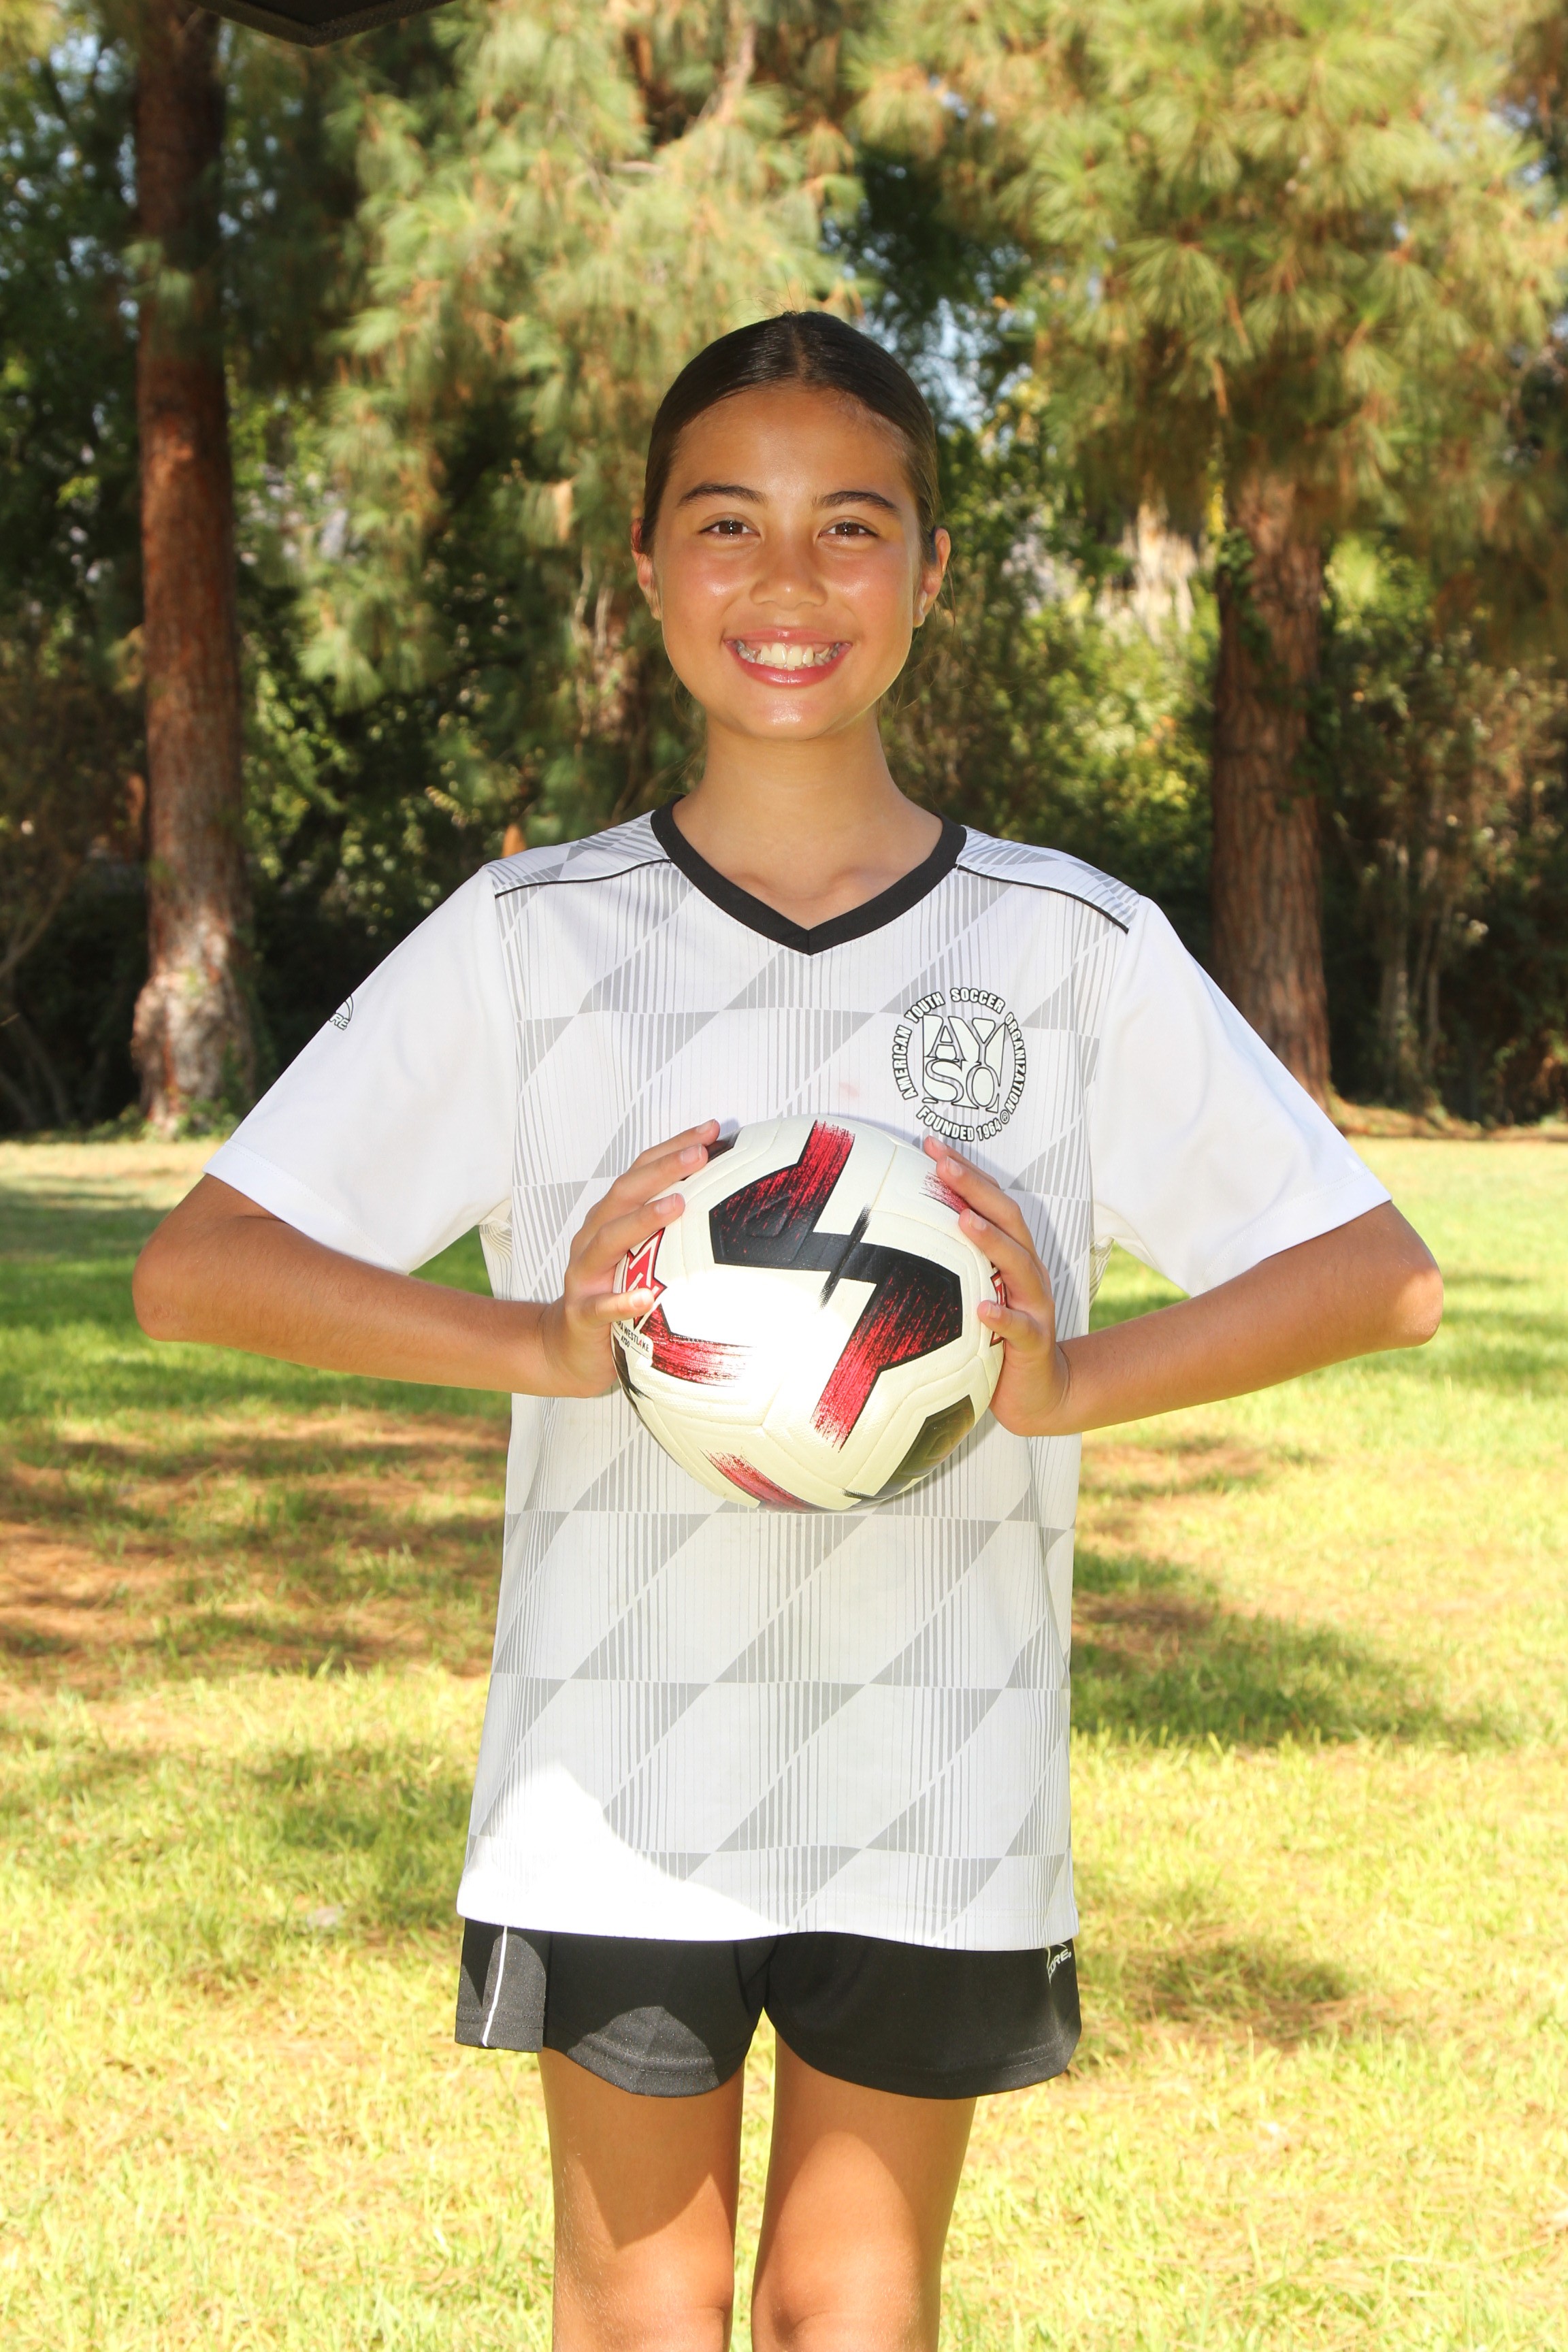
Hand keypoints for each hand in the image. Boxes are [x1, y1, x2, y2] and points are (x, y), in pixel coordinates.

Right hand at [536, 1121, 718, 1396]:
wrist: (569, 1347)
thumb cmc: (614, 1294)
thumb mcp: (643, 1258)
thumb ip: (673, 1233)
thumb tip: (731, 1208)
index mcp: (611, 1219)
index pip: (640, 1172)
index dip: (672, 1148)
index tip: (710, 1130)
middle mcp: (594, 1238)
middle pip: (624, 1194)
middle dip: (662, 1170)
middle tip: (698, 1155)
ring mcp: (584, 1274)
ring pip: (609, 1239)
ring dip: (643, 1220)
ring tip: (678, 1205)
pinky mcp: (581, 1313)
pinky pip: (600, 1306)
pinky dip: (621, 1301)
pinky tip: (645, 1298)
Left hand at [923, 1136, 1071, 1435]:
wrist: (1040, 1391)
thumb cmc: (996, 1338)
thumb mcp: (971, 1294)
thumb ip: (947, 1265)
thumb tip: (891, 1235)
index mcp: (1010, 1255)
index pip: (990, 1203)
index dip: (965, 1172)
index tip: (930, 1145)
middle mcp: (1026, 1272)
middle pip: (1007, 1219)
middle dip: (975, 1188)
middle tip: (944, 1162)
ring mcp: (1034, 1305)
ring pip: (1018, 1265)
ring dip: (991, 1240)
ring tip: (963, 1220)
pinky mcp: (1034, 1342)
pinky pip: (1020, 1328)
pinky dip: (1002, 1316)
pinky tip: (982, 1309)